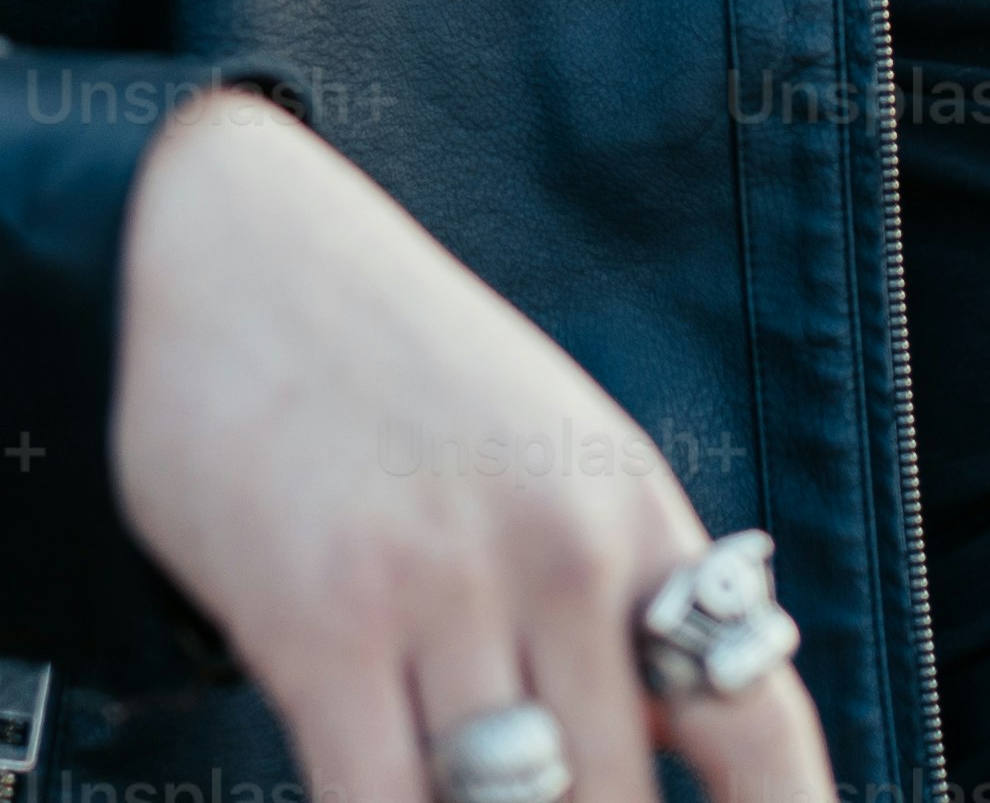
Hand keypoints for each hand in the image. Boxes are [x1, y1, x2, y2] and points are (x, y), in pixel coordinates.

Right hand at [110, 85, 828, 802]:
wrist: (233, 243)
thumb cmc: (395, 372)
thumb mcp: (553, 456)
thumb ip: (618, 599)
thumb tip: (677, 748)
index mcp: (637, 520)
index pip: (757, 725)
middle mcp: (563, 554)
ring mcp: (444, 587)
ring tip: (463, 797)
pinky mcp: (320, 621)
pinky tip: (380, 795)